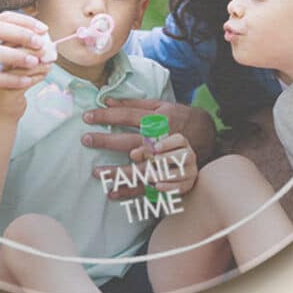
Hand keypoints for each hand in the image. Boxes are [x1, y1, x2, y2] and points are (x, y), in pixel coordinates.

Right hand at [0, 12, 48, 127]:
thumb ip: (13, 43)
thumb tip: (43, 35)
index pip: (3, 18)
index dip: (25, 22)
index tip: (44, 29)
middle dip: (20, 35)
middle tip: (40, 43)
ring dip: (16, 56)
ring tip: (35, 62)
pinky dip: (10, 78)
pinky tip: (26, 81)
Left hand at [83, 99, 214, 197]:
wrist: (206, 134)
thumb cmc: (178, 116)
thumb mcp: (160, 105)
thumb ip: (134, 103)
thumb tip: (108, 100)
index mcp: (157, 119)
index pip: (127, 115)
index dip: (107, 115)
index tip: (87, 116)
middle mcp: (159, 138)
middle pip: (129, 141)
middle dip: (106, 140)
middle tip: (86, 139)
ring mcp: (163, 158)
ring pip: (136, 167)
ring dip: (115, 171)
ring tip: (96, 173)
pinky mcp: (166, 173)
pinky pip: (146, 185)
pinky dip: (128, 191)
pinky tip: (112, 193)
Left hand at [133, 133, 197, 194]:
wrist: (173, 178)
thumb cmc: (161, 161)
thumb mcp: (152, 154)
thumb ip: (143, 152)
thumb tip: (134, 153)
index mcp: (182, 144)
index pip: (179, 140)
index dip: (168, 143)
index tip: (156, 148)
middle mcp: (189, 156)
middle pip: (185, 155)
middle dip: (168, 158)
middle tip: (154, 160)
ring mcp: (190, 171)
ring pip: (181, 172)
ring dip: (163, 174)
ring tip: (149, 175)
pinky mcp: (188, 185)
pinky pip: (179, 187)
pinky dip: (167, 187)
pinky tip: (157, 186)